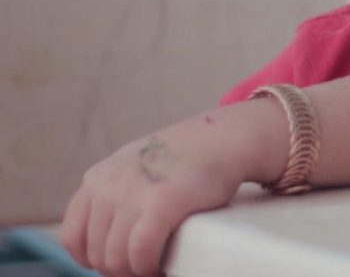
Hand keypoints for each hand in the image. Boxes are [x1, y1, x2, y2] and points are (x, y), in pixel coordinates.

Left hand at [59, 112, 258, 276]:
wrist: (224, 138)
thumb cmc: (185, 159)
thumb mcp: (136, 166)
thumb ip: (113, 193)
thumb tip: (104, 245)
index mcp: (97, 178)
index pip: (72, 238)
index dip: (93, 259)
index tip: (120, 260)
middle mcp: (107, 186)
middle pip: (97, 254)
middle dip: (122, 268)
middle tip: (147, 263)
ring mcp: (132, 194)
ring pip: (116, 260)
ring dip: (137, 271)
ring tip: (157, 264)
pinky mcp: (160, 204)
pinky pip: (140, 254)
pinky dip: (149, 267)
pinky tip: (163, 265)